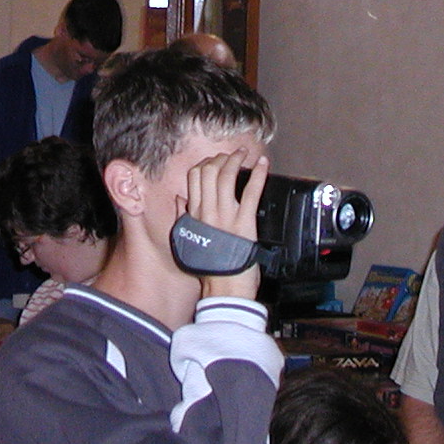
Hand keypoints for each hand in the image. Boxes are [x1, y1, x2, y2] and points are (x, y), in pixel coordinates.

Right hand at [188, 150, 266, 300]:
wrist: (224, 288)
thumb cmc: (209, 269)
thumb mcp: (186, 242)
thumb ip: (183, 218)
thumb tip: (180, 199)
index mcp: (194, 215)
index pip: (195, 177)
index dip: (206, 163)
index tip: (215, 161)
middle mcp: (208, 212)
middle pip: (210, 172)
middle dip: (222, 158)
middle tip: (232, 155)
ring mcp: (226, 216)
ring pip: (227, 177)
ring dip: (236, 161)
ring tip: (244, 154)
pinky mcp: (245, 223)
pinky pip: (251, 192)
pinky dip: (258, 175)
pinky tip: (263, 165)